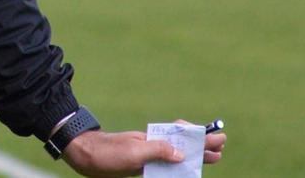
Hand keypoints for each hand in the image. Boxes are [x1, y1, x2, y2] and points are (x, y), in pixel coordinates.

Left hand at [63, 122, 225, 177]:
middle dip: (201, 147)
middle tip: (221, 148)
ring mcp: (146, 155)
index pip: (181, 134)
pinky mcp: (139, 165)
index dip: (199, 136)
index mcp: (153, 138)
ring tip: (210, 158)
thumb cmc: (107, 152)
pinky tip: (183, 169)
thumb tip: (181, 154)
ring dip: (192, 157)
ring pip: (175, 156)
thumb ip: (158, 151)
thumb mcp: (134, 151)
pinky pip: (163, 166)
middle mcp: (152, 145)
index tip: (215, 136)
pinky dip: (176, 167)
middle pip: (182, 145)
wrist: (84, 155)